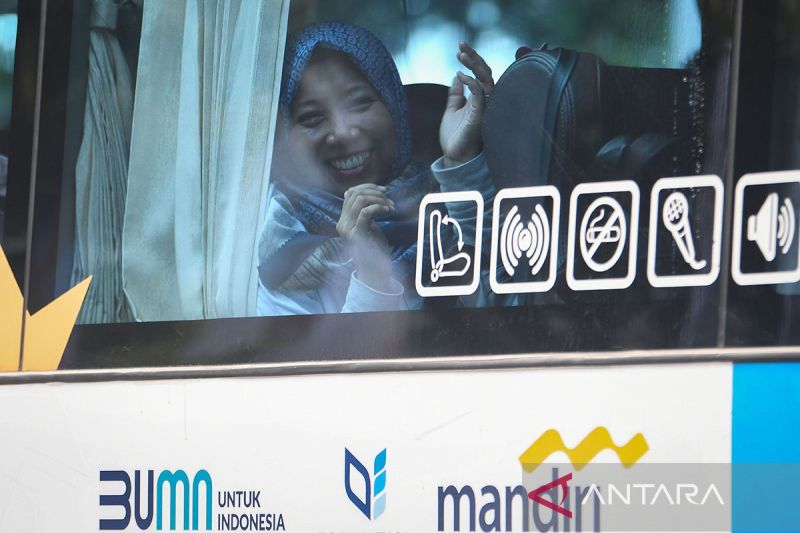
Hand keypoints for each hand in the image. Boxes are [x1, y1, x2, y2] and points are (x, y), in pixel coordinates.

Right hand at [336, 184, 394, 291]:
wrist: (373, 270)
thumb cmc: (373, 248)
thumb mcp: (367, 225)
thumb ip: (364, 211)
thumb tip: (366, 192)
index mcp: (343, 220)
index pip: (350, 193)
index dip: (367, 187)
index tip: (383, 190)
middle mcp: (342, 223)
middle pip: (355, 194)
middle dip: (375, 193)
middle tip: (389, 201)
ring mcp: (347, 229)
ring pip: (360, 200)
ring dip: (379, 200)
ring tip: (390, 207)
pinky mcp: (356, 235)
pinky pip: (365, 212)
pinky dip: (379, 207)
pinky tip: (388, 211)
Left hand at [439, 42, 493, 167]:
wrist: (454, 156)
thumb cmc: (455, 136)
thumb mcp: (452, 110)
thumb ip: (456, 94)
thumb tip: (456, 77)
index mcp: (480, 99)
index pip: (480, 73)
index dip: (472, 60)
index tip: (459, 50)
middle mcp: (485, 101)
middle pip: (486, 72)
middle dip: (474, 56)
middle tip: (461, 44)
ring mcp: (485, 107)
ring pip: (486, 79)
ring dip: (474, 64)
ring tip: (461, 54)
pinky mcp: (480, 114)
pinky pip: (480, 93)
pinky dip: (471, 82)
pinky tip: (460, 75)